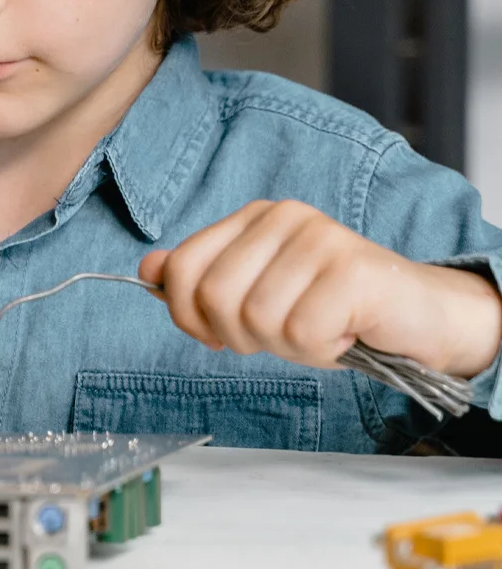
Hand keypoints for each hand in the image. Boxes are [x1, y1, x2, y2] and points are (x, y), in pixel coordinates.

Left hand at [139, 200, 501, 379]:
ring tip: (318, 331)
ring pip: (257, 319)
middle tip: (279, 336)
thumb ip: (204, 279)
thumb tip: (149, 271)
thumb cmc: (333, 307)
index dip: (188, 315)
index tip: (214, 335)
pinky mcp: (351, 271)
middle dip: (239, 336)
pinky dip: (319, 351)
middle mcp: (283, 217)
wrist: (419, 315)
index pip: (184, 268)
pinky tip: (342, 334)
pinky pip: (301, 333)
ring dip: (286, 346)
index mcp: (253, 217)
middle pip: (215, 297)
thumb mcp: (259, 292)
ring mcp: (318, 239)